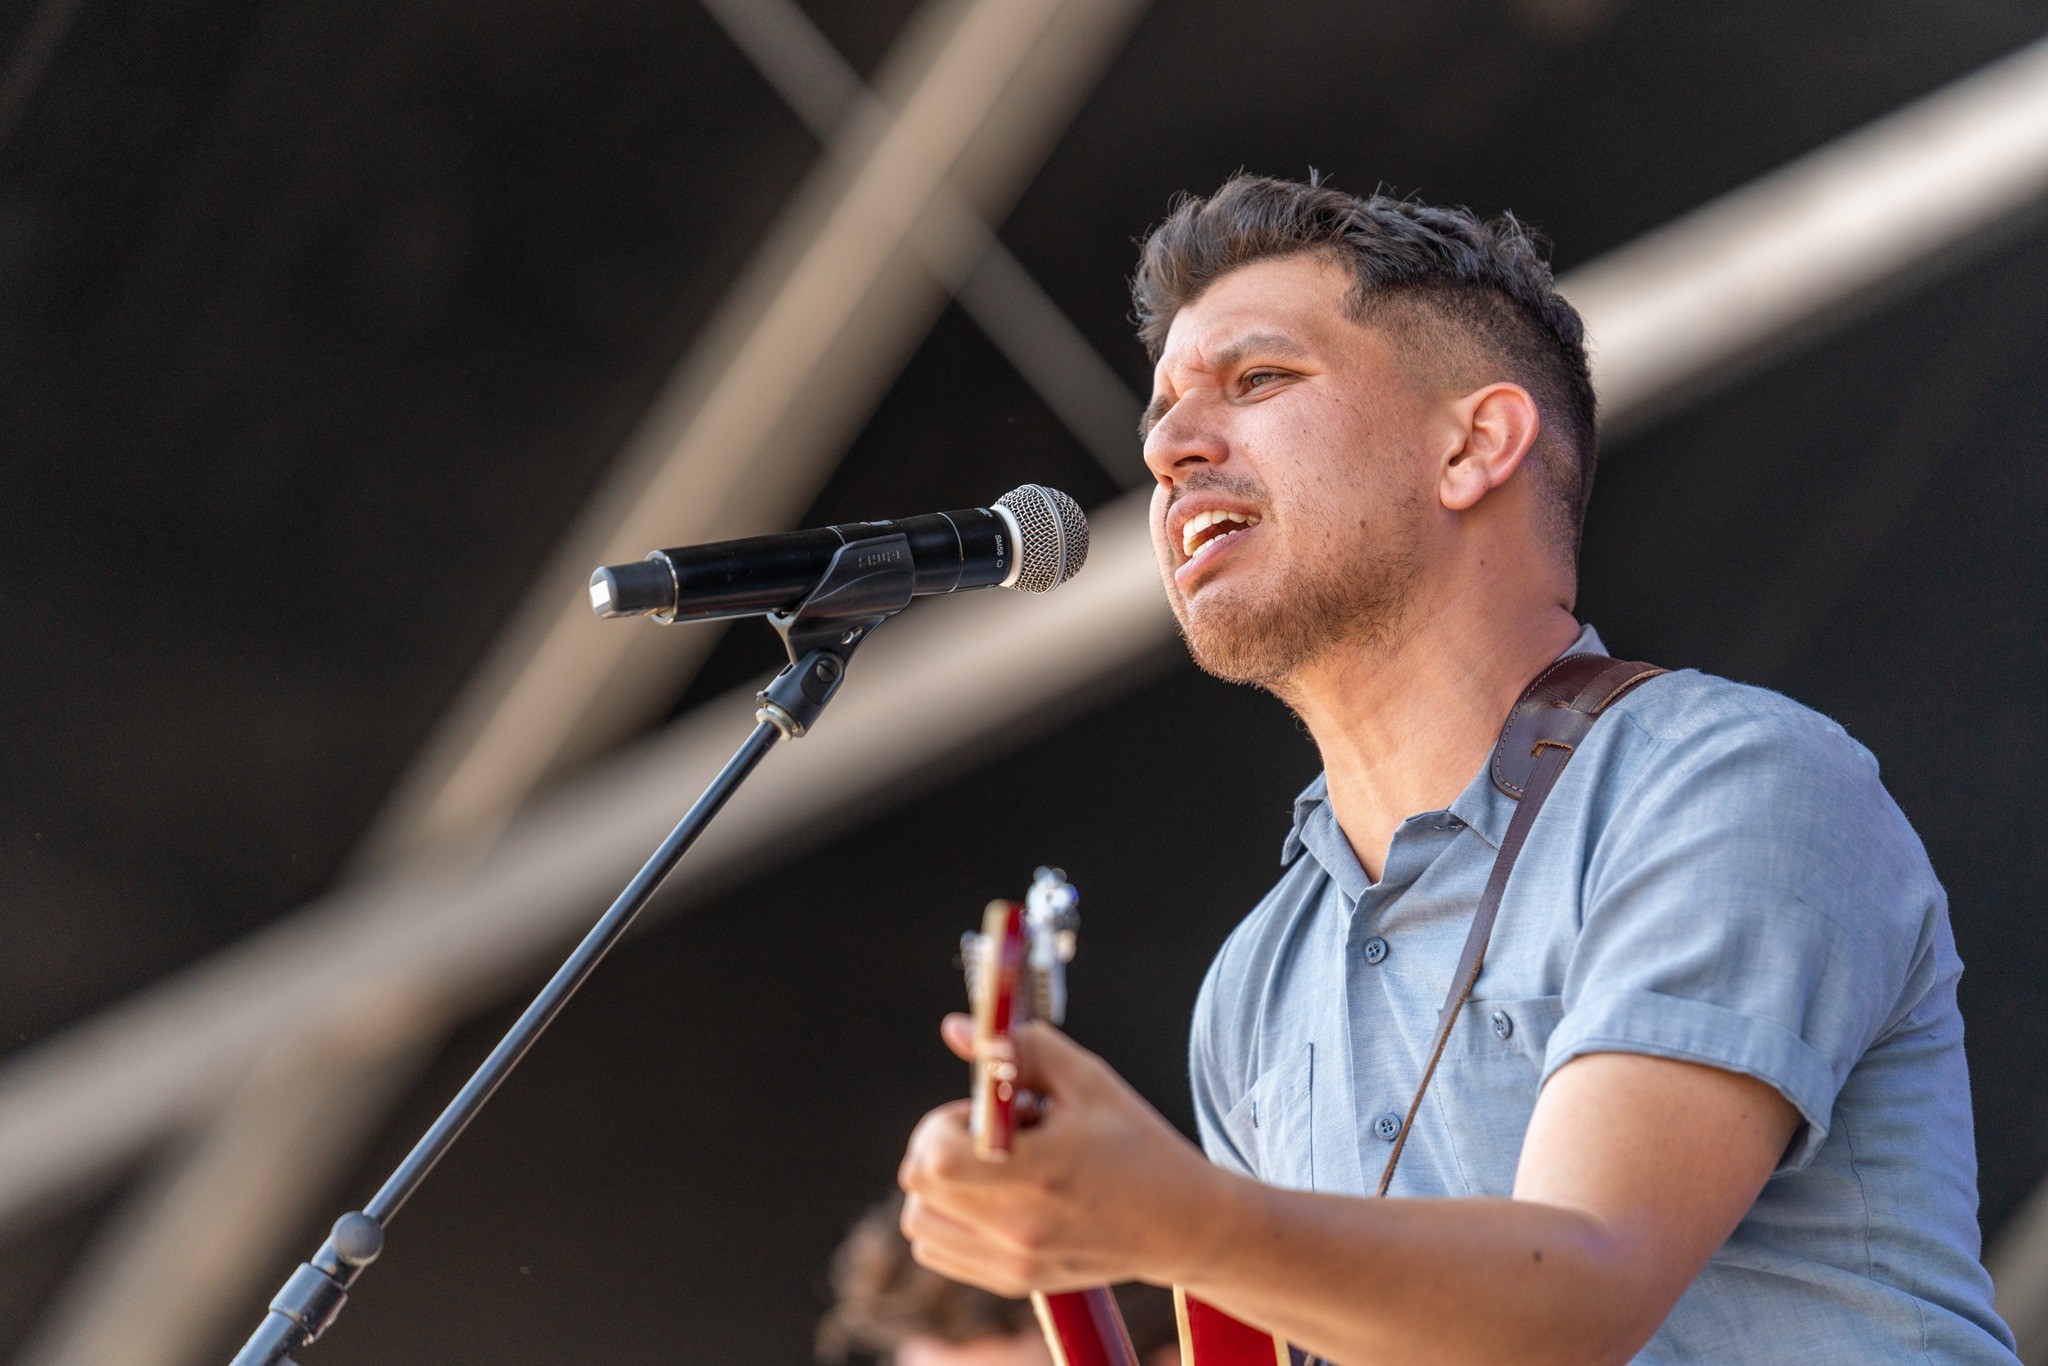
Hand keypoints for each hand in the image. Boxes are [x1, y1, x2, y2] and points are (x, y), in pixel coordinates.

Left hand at [897, 1014, 1225, 1295]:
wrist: (1180, 1223)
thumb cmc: (1135, 1143)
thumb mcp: (1088, 1080)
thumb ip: (1020, 1048)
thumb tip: (958, 1030)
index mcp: (1039, 1170)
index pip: (935, 1159)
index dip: (941, 1124)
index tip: (978, 1113)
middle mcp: (1020, 1225)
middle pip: (918, 1186)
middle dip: (937, 1147)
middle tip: (985, 1135)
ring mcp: (1015, 1261)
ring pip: (918, 1222)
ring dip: (938, 1187)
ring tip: (989, 1169)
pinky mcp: (1013, 1281)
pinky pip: (937, 1251)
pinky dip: (947, 1220)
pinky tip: (992, 1197)